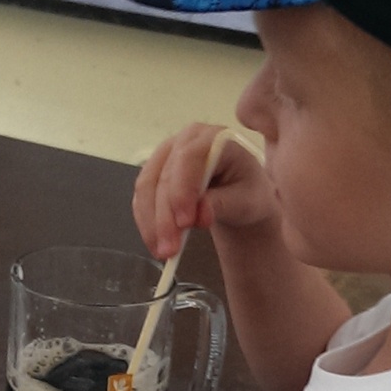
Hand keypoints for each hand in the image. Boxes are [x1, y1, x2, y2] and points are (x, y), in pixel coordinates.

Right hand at [133, 122, 275, 260]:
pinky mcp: (154, 172)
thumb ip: (222, 204)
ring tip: (162, 252)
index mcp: (215, 138)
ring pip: (147, 187)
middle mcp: (185, 140)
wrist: (239, 196)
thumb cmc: (248, 192)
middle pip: (165, 175)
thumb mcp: (247, 200)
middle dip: (165, 216)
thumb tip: (199, 216)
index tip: (185, 223)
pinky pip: (142, 197)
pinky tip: (155, 242)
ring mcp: (166, 155)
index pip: (190, 157)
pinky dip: (146, 221)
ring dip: (151, 222)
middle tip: (170, 250)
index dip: (183, 189)